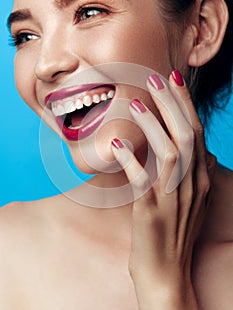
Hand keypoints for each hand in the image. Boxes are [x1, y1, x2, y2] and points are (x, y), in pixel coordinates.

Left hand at [111, 71, 214, 309]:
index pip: (197, 132)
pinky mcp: (151, 213)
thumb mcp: (194, 201)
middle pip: (187, 135)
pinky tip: (117, 144)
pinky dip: (131, 160)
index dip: (185, 104)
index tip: (173, 79)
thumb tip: (203, 151)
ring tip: (136, 103)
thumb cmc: (176, 232)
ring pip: (170, 153)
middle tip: (156, 78)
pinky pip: (142, 180)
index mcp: (200, 179)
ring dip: (153, 126)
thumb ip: (198, 174)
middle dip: (172, 104)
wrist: (168, 273)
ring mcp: (173, 199)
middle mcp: (192, 184)